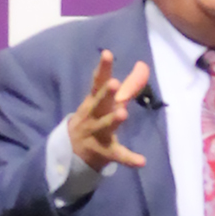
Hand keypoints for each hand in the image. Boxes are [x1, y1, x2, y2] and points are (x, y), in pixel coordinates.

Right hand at [67, 50, 150, 172]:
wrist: (71, 152)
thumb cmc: (93, 119)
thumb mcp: (104, 103)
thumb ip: (126, 86)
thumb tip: (143, 66)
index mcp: (94, 102)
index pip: (98, 83)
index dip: (103, 68)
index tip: (107, 54)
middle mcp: (93, 116)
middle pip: (99, 103)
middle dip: (106, 93)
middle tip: (114, 83)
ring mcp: (97, 135)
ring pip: (105, 126)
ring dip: (113, 120)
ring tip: (123, 113)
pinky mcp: (104, 152)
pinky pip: (117, 155)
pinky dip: (129, 159)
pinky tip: (141, 161)